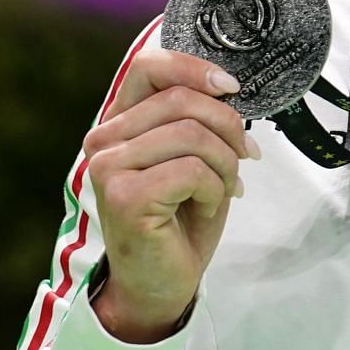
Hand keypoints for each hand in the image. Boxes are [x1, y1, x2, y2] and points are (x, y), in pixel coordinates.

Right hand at [81, 48, 260, 341]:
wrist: (161, 283)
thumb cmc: (179, 220)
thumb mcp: (194, 158)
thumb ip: (199, 120)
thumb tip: (229, 90)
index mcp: (119, 123)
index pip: (148, 66)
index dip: (194, 68)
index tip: (231, 88)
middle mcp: (104, 140)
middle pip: (181, 100)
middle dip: (228, 127)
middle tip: (245, 157)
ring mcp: (108, 168)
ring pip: (191, 134)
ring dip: (224, 164)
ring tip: (224, 188)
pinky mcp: (125, 197)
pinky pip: (192, 170)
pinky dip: (215, 188)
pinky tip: (205, 207)